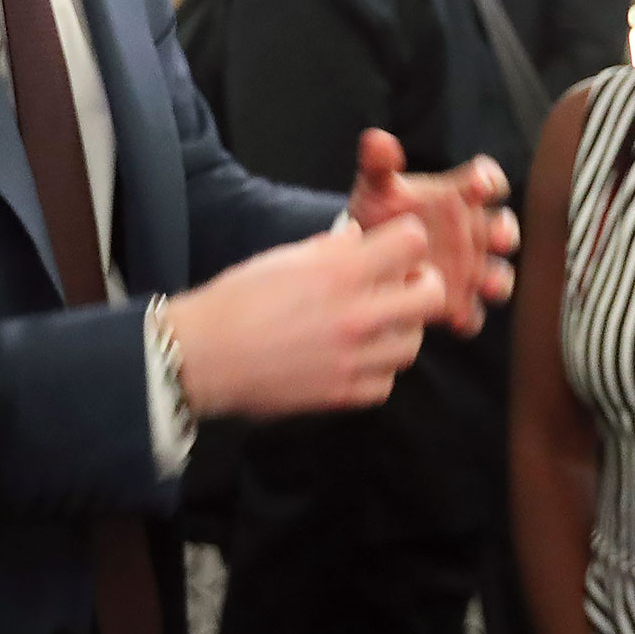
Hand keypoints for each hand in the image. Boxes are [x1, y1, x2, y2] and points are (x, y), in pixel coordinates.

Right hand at [169, 217, 442, 418]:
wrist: (203, 356)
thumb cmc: (237, 301)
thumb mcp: (284, 258)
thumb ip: (332, 249)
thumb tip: (361, 238)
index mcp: (340, 272)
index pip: (412, 243)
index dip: (407, 240)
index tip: (396, 249)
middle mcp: (356, 315)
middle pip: (431, 296)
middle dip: (422, 285)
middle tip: (403, 286)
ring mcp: (353, 359)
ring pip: (413, 343)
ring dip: (402, 328)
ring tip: (378, 323)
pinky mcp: (343, 395)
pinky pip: (387, 382)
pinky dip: (379, 369)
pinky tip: (358, 357)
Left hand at [343, 130, 517, 336]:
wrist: (366, 256)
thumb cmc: (379, 212)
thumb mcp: (375, 186)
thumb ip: (379, 164)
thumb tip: (376, 139)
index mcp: (460, 196)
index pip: (486, 182)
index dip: (488, 181)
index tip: (479, 185)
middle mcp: (474, 231)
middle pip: (503, 229)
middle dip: (505, 232)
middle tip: (499, 238)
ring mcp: (470, 268)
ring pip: (497, 274)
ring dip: (498, 280)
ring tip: (488, 285)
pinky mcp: (458, 300)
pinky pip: (473, 312)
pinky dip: (469, 316)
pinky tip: (456, 319)